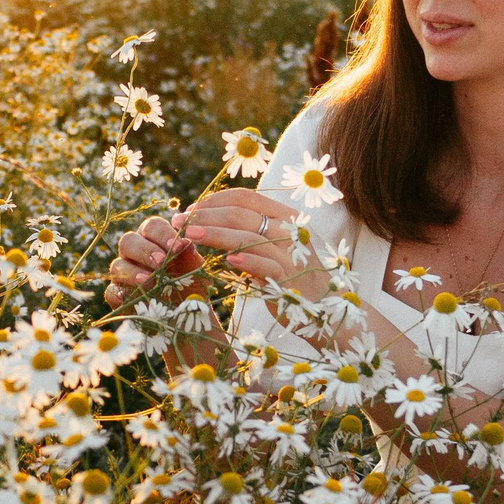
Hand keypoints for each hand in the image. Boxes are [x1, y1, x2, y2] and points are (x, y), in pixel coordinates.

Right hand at [106, 215, 201, 304]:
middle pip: (128, 240)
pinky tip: (133, 298)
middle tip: (161, 263)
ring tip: (150, 282)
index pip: (152, 226)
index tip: (178, 246)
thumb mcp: (197, 273)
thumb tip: (187, 243)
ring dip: (132, 272)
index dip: (162, 234)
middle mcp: (135, 254)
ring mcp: (123, 275)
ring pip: (116, 265)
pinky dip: (120, 294)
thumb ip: (191, 258)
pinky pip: (111, 291)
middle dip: (144, 250)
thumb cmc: (190, 288)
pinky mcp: (118, 297)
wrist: (186, 317)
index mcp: (154, 240)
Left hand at [164, 188, 312, 290]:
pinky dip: (245, 260)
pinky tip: (226, 260)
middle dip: (206, 215)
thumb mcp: (272, 246)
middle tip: (179, 222)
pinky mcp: (288, 277)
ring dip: (215, 234)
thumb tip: (210, 218)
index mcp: (284, 216)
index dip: (215, 200)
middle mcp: (289, 229)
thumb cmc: (291, 274)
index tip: (190, 209)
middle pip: (241, 214)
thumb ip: (249, 231)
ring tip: (189, 235)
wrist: (323, 306)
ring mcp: (290, 253)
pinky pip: (264, 265)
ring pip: (248, 236)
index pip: (245, 197)